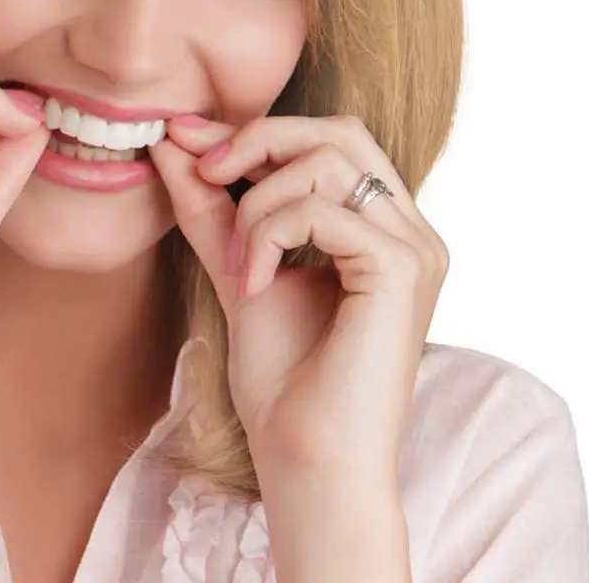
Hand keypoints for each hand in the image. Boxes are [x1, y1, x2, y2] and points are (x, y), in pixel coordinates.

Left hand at [148, 114, 448, 484]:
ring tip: (236, 263)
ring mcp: (414, 248)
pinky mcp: (402, 271)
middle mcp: (408, 229)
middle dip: (260, 140)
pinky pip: (320, 212)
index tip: (188, 141)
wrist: (304, 458)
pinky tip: (253, 285)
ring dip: (257, 203)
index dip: (256, 133)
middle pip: (339, 131)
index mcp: (380, 226)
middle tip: (206, 172)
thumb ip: (212, 204)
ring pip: (326, 163)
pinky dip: (269, 236)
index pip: (327, 141)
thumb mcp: (237, 265)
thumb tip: (174, 140)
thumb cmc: (281, 378)